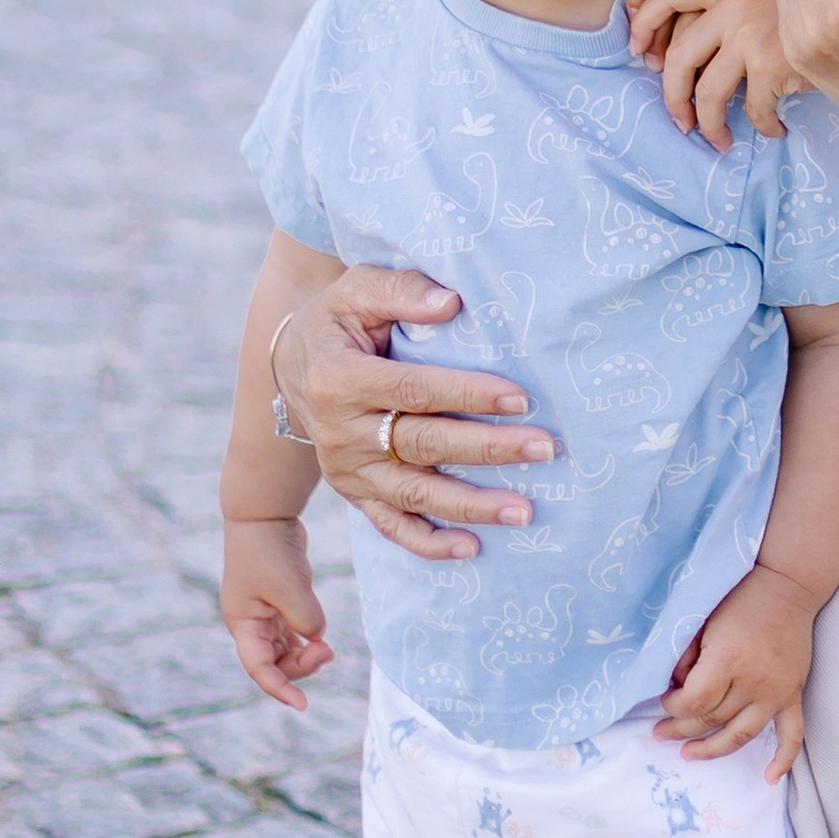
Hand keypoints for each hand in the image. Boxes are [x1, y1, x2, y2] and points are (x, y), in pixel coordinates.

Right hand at [221, 517, 335, 709]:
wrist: (266, 516)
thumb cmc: (270, 550)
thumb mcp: (290, 587)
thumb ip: (306, 617)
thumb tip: (317, 636)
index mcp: (243, 624)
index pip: (260, 668)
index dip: (281, 689)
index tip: (303, 704)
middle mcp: (249, 623)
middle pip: (273, 662)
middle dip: (300, 665)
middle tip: (328, 652)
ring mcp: (263, 612)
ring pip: (283, 649)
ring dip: (304, 654)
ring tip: (328, 649)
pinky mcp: (278, 600)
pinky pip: (290, 631)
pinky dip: (306, 638)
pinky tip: (320, 637)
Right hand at [273, 266, 554, 561]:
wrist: (294, 362)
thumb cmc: (339, 319)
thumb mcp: (357, 289)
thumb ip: (402, 290)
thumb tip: (451, 302)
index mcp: (340, 379)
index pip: (414, 390)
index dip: (468, 395)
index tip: (521, 400)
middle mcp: (340, 432)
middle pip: (423, 445)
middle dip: (488, 449)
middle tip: (545, 449)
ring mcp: (346, 469)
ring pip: (414, 493)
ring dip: (471, 505)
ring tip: (524, 511)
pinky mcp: (353, 492)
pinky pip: (390, 525)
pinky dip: (428, 543)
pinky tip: (472, 548)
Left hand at [626, 0, 803, 147]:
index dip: (644, 24)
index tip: (638, 52)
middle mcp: (732, 7)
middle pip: (678, 57)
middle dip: (672, 98)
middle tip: (681, 121)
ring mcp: (749, 36)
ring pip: (708, 93)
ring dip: (710, 125)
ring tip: (719, 140)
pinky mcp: (771, 64)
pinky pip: (753, 108)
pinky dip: (761, 126)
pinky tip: (773, 129)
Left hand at [653, 566, 816, 777]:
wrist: (787, 586)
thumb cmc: (740, 600)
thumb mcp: (703, 621)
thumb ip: (686, 658)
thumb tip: (675, 689)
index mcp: (728, 660)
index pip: (695, 703)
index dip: (673, 708)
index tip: (664, 700)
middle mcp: (754, 681)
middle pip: (713, 720)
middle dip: (682, 728)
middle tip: (661, 732)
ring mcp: (776, 691)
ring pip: (741, 734)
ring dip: (713, 749)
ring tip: (688, 754)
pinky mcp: (793, 693)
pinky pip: (792, 734)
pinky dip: (783, 759)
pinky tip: (769, 779)